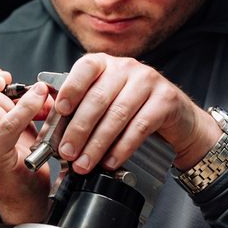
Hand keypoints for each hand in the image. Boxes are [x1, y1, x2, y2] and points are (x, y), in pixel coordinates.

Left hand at [54, 54, 221, 173]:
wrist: (177, 118)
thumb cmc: (133, 110)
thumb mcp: (105, 101)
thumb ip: (80, 108)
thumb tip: (50, 127)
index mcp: (106, 63)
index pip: (85, 68)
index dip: (71, 89)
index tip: (60, 111)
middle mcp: (127, 68)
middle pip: (98, 98)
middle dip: (79, 129)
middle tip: (67, 153)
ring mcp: (149, 81)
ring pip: (117, 114)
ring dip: (97, 144)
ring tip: (84, 163)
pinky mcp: (165, 100)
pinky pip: (139, 126)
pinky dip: (122, 147)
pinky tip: (111, 161)